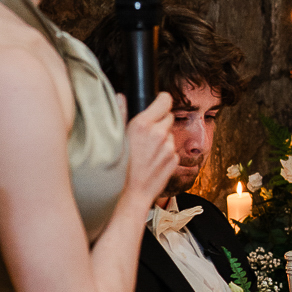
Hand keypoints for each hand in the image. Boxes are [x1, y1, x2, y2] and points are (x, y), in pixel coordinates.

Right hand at [120, 91, 177, 207]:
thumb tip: (121, 97)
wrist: (130, 194)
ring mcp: (169, 147)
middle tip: (147, 132)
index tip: (159, 102)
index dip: (162, 100)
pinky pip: (172, 150)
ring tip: (147, 151)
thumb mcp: (116, 137)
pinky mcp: (175, 160)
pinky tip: (152, 161)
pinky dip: (165, 152)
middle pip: (168, 117)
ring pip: (170, 134)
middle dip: (160, 121)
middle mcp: (159, 134)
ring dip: (162, 138)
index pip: (165, 100)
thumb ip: (120, 113)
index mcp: (143, 124)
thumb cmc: (118, 167)